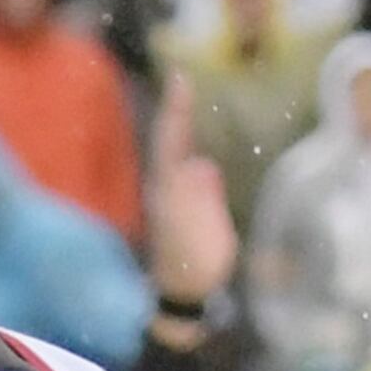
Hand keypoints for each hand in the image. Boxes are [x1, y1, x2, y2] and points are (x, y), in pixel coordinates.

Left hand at [146, 80, 236, 310]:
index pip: (171, 141)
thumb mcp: (195, 232)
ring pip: (179, 151)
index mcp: (168, 188)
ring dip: (183, 124)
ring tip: (187, 95)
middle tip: (181, 77)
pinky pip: (191, 168)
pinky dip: (194, 150)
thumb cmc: (192, 265)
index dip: (176, 112)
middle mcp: (170, 185)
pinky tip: (201, 144)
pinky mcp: (191, 205)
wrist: (186, 293)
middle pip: (171, 140)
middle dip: (177, 110)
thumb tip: (200, 166)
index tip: (180, 80)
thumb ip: (197, 200)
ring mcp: (179, 194)